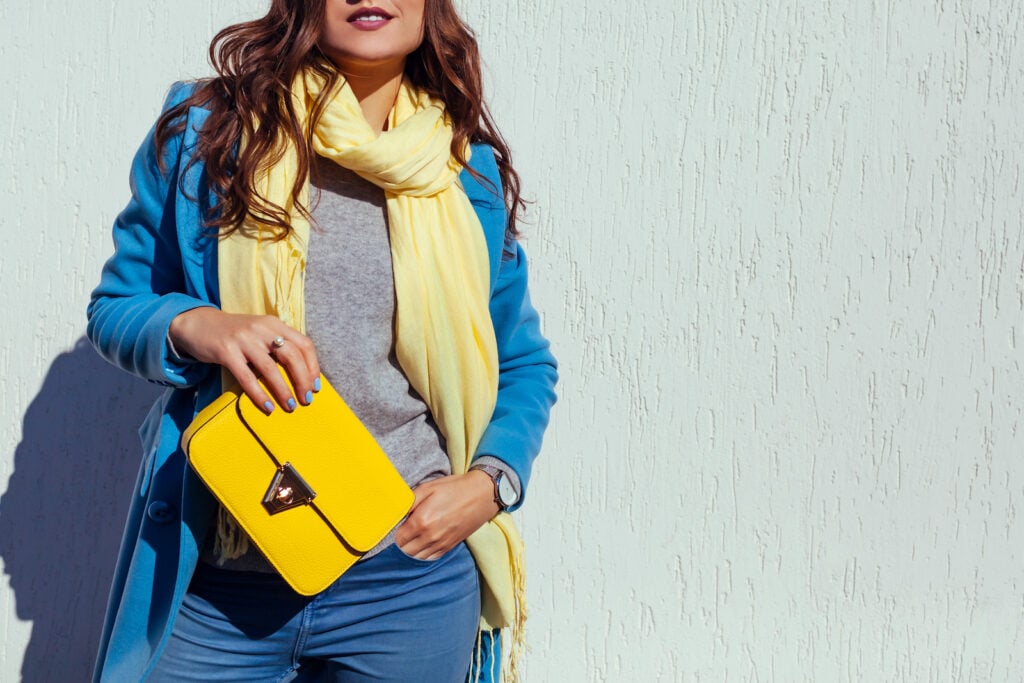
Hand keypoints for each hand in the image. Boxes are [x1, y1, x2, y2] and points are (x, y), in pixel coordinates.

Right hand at [168, 307, 319, 413]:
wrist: (199, 324)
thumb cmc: (235, 334)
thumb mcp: (260, 333)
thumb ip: (278, 346)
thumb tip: (301, 375)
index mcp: (274, 324)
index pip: (304, 344)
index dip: (313, 366)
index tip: (315, 385)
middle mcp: (262, 329)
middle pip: (292, 356)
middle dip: (302, 380)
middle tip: (306, 399)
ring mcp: (243, 339)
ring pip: (270, 368)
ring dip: (283, 390)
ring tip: (290, 406)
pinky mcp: (226, 351)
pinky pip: (246, 377)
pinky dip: (259, 394)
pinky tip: (267, 406)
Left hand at [394, 470, 498, 559]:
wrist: (482, 494)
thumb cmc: (454, 488)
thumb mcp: (428, 488)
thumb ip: (408, 502)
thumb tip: (396, 513)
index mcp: (422, 521)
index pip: (398, 538)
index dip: (394, 532)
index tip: (397, 525)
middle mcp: (430, 536)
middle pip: (405, 550)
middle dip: (401, 542)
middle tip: (403, 530)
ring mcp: (441, 544)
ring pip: (417, 557)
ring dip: (411, 550)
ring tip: (412, 537)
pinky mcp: (450, 546)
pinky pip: (430, 558)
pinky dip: (423, 554)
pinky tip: (423, 543)